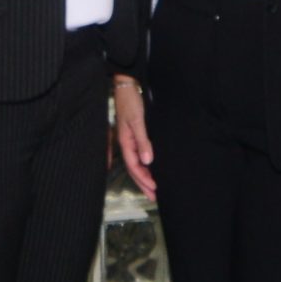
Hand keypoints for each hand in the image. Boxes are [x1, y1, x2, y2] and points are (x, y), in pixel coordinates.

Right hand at [112, 77, 155, 198]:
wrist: (127, 85)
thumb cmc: (131, 102)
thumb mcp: (138, 121)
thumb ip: (142, 141)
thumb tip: (147, 161)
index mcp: (125, 142)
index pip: (134, 166)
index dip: (144, 179)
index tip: (155, 189)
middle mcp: (126, 143)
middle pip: (134, 168)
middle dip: (144, 183)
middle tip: (155, 197)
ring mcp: (130, 139)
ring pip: (136, 163)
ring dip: (145, 176)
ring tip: (153, 187)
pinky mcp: (135, 133)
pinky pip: (139, 154)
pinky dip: (145, 164)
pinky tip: (151, 167)